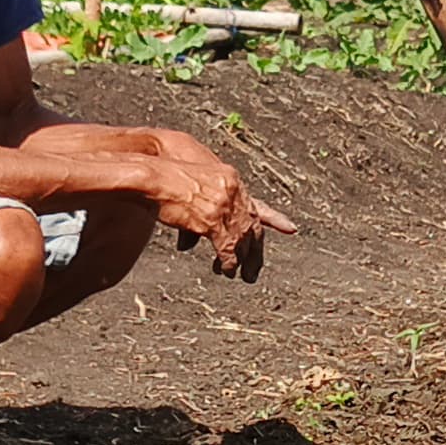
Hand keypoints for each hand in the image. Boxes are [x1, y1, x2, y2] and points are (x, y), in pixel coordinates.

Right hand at [149, 145, 299, 277]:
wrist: (154, 170)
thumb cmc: (165, 175)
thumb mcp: (190, 187)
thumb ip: (197, 211)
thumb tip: (189, 243)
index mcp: (230, 181)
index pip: (257, 204)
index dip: (274, 219)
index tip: (291, 229)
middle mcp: (233, 193)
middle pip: (252, 226)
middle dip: (255, 250)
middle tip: (254, 270)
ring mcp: (224, 206)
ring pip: (242, 239)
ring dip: (242, 259)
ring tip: (240, 275)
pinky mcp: (212, 220)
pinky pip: (227, 247)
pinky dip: (228, 261)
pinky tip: (227, 270)